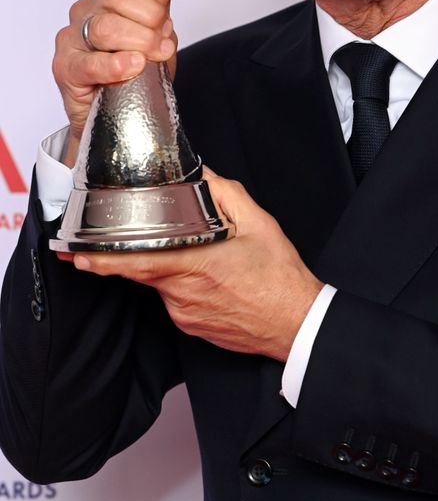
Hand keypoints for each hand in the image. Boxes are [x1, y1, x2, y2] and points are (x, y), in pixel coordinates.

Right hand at [53, 0, 177, 165]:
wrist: (123, 115)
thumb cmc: (138, 73)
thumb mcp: (158, 34)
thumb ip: (158, 1)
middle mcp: (86, 11)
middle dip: (150, 15)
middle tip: (163, 37)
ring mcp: (73, 39)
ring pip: (106, 27)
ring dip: (140, 41)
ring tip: (156, 55)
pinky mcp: (66, 69)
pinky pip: (90, 63)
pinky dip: (116, 64)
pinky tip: (133, 66)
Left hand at [64, 172, 323, 362]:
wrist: (297, 324)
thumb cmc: (280, 277)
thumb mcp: (258, 224)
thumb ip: (224, 194)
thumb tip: (201, 174)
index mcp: (194, 265)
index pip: (135, 261)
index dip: (102, 259)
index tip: (77, 253)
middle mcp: (182, 294)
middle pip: (143, 268)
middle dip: (131, 252)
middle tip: (118, 240)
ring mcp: (184, 314)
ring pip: (160, 283)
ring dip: (168, 266)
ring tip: (202, 259)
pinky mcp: (190, 326)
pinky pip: (174, 299)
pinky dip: (182, 284)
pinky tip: (209, 278)